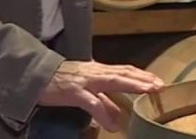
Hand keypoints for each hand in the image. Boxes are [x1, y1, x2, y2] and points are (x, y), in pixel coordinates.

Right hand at [38, 60, 162, 131]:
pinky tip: (112, 124)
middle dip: (143, 79)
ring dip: (132, 86)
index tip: (158, 81)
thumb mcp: (85, 91)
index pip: (125, 70)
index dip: (142, 75)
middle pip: (124, 73)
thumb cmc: (60, 82)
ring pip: (113, 81)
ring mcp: (86, 81)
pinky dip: (103, 113)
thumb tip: (118, 119)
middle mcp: (95, 72)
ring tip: (148, 92)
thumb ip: (103, 103)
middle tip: (160, 86)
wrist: (35, 76)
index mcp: (98, 71)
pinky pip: (91, 103)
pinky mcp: (74, 92)